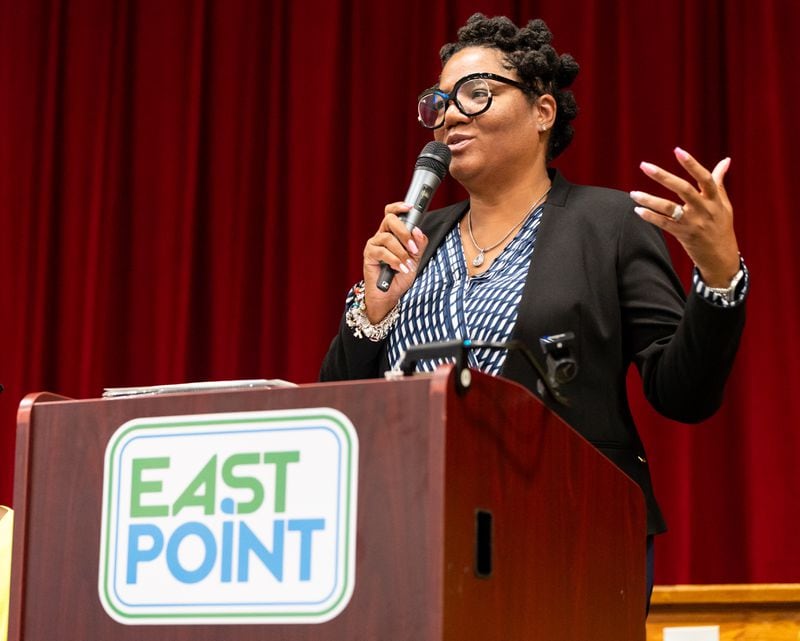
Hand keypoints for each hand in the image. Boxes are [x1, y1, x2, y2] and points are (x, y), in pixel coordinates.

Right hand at [362, 202, 428, 322]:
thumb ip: (419, 244)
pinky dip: (395, 260)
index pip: (392, 213)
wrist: (389, 295)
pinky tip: (401, 268)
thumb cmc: (400, 276)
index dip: (399, 207)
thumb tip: (418, 231)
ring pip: (388, 238)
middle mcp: (381, 236)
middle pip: (389, 220)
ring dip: (402, 252)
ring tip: (408, 265)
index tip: (411, 207)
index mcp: (392, 233)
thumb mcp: (415, 259)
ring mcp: (374, 245)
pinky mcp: (369, 256)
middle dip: (404, 232)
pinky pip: (382, 252)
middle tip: (413, 247)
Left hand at [630, 147, 739, 286]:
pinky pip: (664, 224)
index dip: (692, 164)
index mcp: (715, 199)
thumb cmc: (721, 226)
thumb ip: (719, 182)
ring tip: (633, 193)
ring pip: (669, 208)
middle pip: (683, 189)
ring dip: (649, 199)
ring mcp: (693, 222)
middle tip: (644, 165)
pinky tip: (637, 210)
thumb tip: (725, 160)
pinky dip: (650, 217)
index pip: (704, 178)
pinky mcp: (683, 234)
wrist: (721, 257)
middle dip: (662, 176)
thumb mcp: (724, 204)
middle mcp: (704, 209)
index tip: (678, 150)